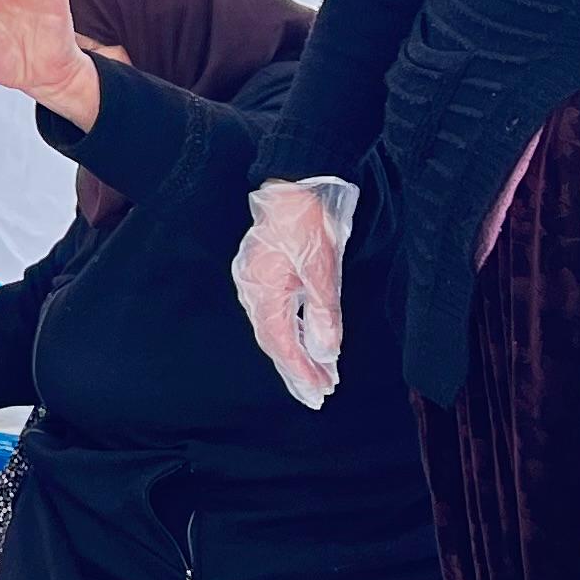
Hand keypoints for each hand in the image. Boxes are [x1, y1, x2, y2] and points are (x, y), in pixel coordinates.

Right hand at [232, 180, 348, 409]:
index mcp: (262, 289)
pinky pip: (275, 312)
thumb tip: (327, 352)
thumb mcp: (322, 268)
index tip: (320, 391)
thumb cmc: (307, 220)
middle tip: (317, 396)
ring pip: (274, 328)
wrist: (295, 182)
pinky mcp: (263, 273)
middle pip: (273, 340)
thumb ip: (323, 312)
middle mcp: (252, 289)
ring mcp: (255, 281)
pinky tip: (306, 342)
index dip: (301, 369)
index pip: (281, 341)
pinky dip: (292, 332)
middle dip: (296, 369)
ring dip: (296, 353)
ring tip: (318, 377)